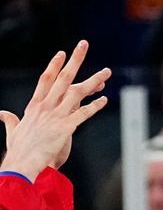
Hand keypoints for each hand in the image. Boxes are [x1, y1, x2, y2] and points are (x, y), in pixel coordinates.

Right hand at [0, 41, 110, 181]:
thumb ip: (10, 120)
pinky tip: (104, 100)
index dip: (54, 66)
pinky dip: (94, 106)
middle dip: (75, 61)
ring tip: (106, 72)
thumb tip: (2, 113)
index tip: (62, 53)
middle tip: (83, 45)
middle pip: (62, 78)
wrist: (21, 165)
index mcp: (34, 106)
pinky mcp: (65, 128)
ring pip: (77, 92)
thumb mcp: (13, 131)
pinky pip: (83, 114)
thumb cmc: (18, 151)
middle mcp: (45, 107)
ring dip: (93, 81)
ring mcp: (55, 116)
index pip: (45, 80)